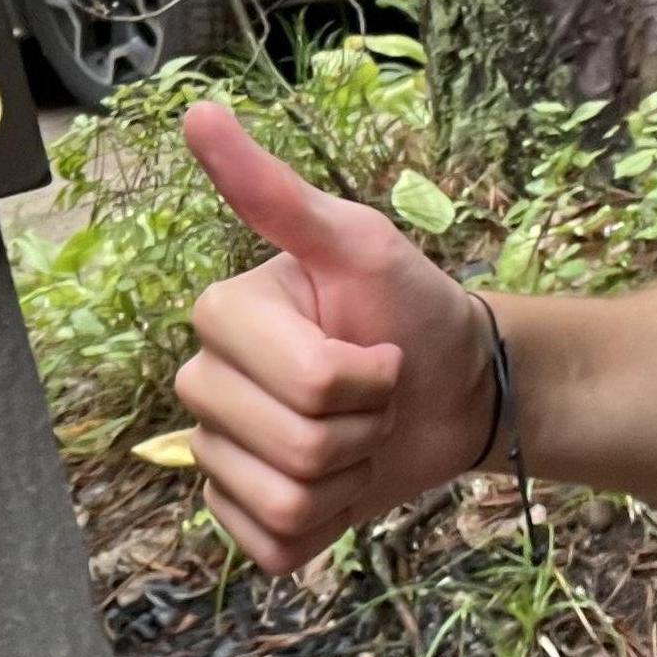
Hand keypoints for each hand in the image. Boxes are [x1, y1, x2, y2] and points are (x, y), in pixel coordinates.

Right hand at [174, 103, 492, 573]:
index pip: (299, 381)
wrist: (458, 388)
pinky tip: (337, 486)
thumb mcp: (357, 240)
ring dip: (349, 477)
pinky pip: (267, 546)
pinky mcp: (244, 514)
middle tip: (375, 396)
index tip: (375, 347)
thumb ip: (275, 190)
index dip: (359, 377)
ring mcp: (220, 452)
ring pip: (281, 501)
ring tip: (360, 438)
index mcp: (222, 315)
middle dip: (360, 428)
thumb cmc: (410, 305)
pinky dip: (324, 528)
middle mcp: (205, 381)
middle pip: (287, 447)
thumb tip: (198, 110)